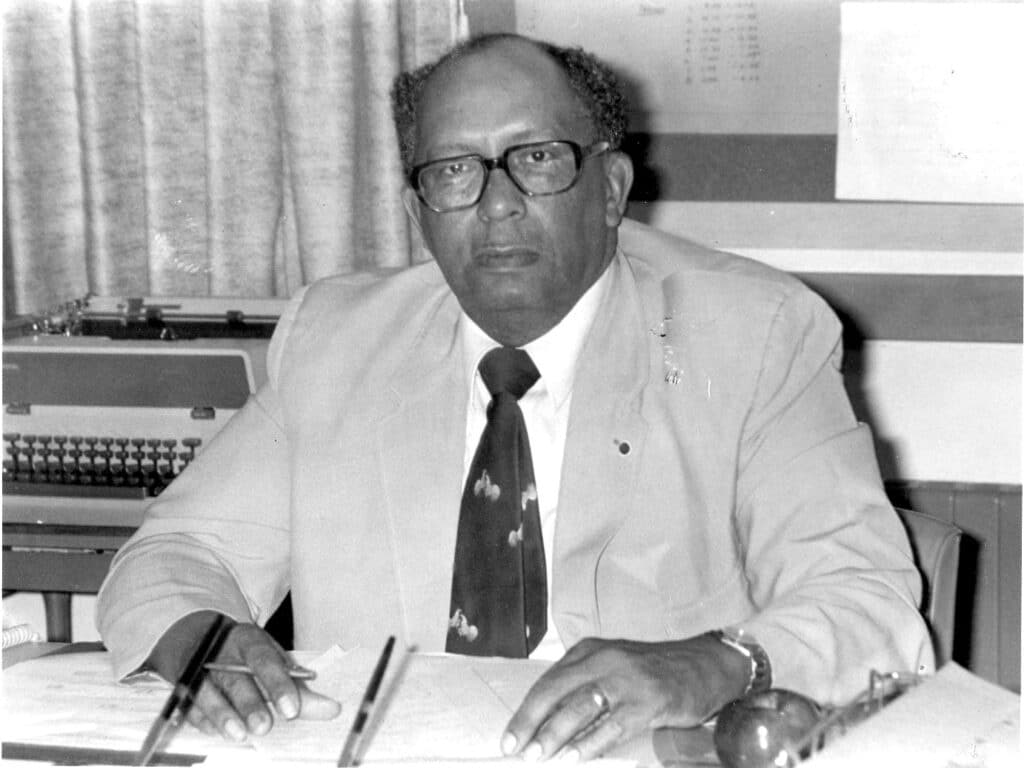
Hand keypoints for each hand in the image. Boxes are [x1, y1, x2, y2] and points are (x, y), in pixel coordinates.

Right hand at [147, 610, 340, 740]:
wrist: (198, 636)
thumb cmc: (245, 656)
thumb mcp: (273, 662)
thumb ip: (299, 689)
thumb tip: (332, 710)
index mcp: (249, 640)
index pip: (265, 660)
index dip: (278, 684)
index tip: (292, 709)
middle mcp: (222, 652)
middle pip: (236, 678)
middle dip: (250, 703)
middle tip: (264, 726)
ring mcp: (198, 668)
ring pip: (208, 691)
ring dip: (223, 714)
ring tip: (239, 734)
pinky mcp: (181, 686)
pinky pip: (188, 703)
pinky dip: (201, 719)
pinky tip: (214, 732)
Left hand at [501, 634, 751, 761]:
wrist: (706, 665)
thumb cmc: (654, 673)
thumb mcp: (613, 668)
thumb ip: (583, 688)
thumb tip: (547, 725)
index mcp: (589, 651)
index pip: (548, 682)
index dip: (526, 710)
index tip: (510, 736)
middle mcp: (603, 659)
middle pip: (555, 691)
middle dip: (530, 722)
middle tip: (514, 748)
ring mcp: (626, 679)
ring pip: (579, 707)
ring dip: (554, 735)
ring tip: (537, 756)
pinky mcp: (648, 700)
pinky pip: (612, 725)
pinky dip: (590, 743)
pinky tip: (574, 757)